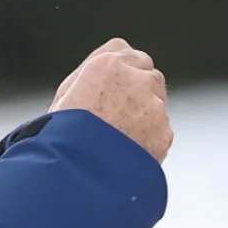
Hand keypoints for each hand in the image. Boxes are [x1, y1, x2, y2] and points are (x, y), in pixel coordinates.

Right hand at [49, 38, 172, 162]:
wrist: (79, 174)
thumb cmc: (63, 137)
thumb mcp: (66, 93)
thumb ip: (93, 72)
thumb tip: (109, 66)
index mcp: (109, 64)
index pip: (127, 53)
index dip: (120, 74)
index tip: (112, 90)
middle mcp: (138, 79)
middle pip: (147, 76)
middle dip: (137, 92)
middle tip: (115, 117)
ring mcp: (155, 106)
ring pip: (156, 104)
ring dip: (144, 116)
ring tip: (116, 139)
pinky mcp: (164, 133)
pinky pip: (160, 131)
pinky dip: (148, 140)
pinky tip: (125, 152)